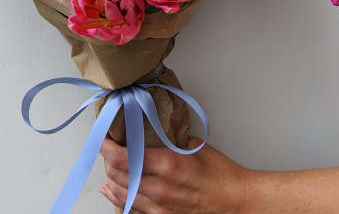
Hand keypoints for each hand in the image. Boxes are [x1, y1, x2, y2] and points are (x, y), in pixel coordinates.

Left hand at [99, 137, 249, 213]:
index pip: (123, 157)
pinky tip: (111, 190)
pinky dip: (119, 197)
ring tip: (107, 166)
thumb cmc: (220, 175)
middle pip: (117, 174)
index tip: (102, 138)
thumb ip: (169, 139)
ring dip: (111, 178)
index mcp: (167, 164)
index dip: (106, 147)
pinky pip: (132, 208)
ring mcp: (159, 207)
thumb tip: (153, 131)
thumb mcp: (194, 146)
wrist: (236, 203)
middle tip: (106, 148)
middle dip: (107, 160)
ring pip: (121, 192)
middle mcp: (159, 188)